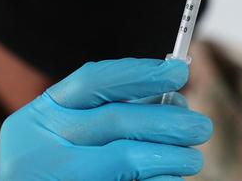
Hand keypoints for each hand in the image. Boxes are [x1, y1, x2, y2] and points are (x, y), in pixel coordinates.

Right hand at [0, 58, 211, 180]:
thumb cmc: (57, 168)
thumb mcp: (68, 134)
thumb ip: (111, 113)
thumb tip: (173, 101)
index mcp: (39, 117)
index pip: (93, 81)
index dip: (140, 73)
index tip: (179, 72)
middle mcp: (42, 146)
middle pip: (116, 120)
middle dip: (167, 120)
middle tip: (201, 125)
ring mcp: (56, 179)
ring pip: (126, 157)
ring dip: (171, 155)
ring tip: (192, 158)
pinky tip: (172, 178)